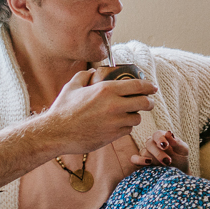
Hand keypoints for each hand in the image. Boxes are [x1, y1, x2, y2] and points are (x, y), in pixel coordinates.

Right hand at [0, 71, 157, 190]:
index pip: (137, 86)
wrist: (56, 133)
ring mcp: (115, 122)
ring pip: (137, 118)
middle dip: (149, 102)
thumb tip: (92, 72)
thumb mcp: (72, 87)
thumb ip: (84, 76)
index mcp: (106, 89)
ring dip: (135, 116)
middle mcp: (114, 105)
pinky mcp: (113, 136)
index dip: (148, 86)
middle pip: (144, 103)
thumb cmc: (63, 109)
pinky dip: (126, 126)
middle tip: (148, 102)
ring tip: (128, 114)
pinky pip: (127, 130)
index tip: (153, 87)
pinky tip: (118, 124)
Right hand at [131, 130, 189, 172]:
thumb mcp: (183, 150)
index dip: (160, 139)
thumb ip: (177, 142)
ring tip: (164, 165)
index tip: (165, 146)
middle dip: (159, 153)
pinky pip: (134, 159)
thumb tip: (168, 132)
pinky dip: (139, 160)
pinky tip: (148, 163)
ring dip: (153, 159)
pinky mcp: (141, 163)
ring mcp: (146, 153)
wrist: (179, 173)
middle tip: (168, 161)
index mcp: (162, 138)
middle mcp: (152, 144)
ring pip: (144, 152)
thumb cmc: (181, 159)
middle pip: (149, 143)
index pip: (157, 134)